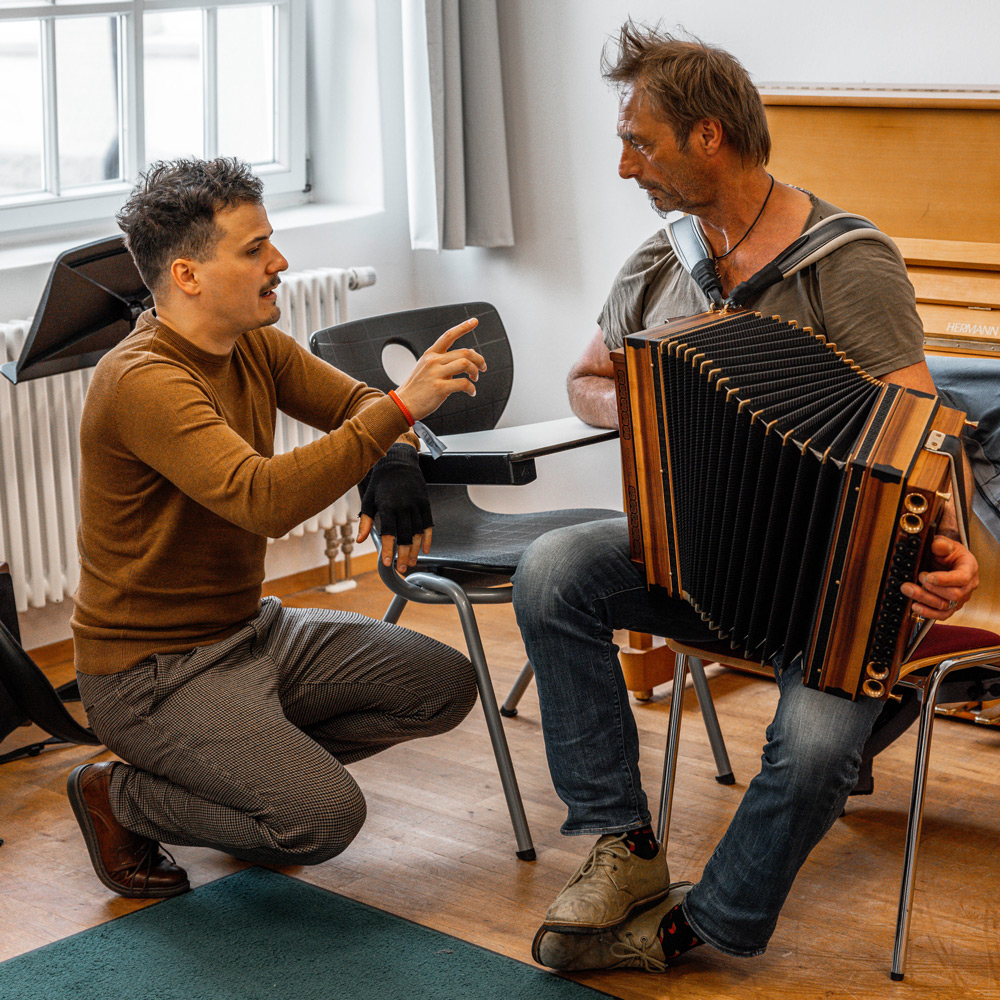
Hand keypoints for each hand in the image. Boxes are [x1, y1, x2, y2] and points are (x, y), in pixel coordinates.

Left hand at [357, 444, 432, 572]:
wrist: (398, 461)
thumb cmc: (381, 482)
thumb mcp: (369, 499)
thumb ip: (365, 521)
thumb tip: (359, 540)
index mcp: (387, 507)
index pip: (389, 533)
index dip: (389, 550)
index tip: (388, 563)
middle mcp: (403, 507)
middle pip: (405, 536)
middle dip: (403, 555)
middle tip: (402, 568)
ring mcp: (416, 505)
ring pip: (417, 532)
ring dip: (415, 550)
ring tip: (411, 562)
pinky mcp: (425, 502)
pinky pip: (428, 524)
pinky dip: (427, 538)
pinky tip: (425, 549)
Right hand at [394, 318, 485, 420]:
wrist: (403, 404)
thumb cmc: (417, 388)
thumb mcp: (427, 368)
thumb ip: (446, 361)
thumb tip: (470, 355)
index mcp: (431, 354)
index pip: (449, 335)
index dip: (463, 327)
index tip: (475, 321)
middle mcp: (433, 361)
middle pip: (464, 352)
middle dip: (478, 359)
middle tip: (482, 368)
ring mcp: (436, 374)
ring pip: (465, 364)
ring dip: (475, 372)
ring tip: (475, 379)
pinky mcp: (440, 388)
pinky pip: (463, 383)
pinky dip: (471, 388)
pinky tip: (471, 392)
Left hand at [900, 535, 978, 619]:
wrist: (946, 560)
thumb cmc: (948, 552)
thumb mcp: (945, 544)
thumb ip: (942, 544)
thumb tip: (937, 545)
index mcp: (969, 569)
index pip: (962, 578)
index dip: (944, 580)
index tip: (927, 576)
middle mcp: (968, 586)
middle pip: (953, 595)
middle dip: (931, 588)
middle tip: (916, 577)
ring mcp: (960, 599)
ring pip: (945, 606)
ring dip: (924, 599)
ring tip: (907, 589)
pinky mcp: (951, 607)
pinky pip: (942, 615)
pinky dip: (928, 613)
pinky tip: (914, 606)